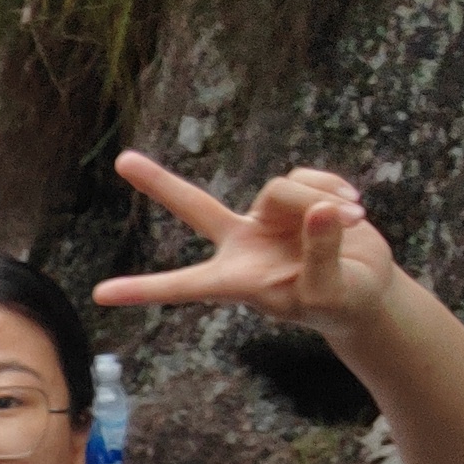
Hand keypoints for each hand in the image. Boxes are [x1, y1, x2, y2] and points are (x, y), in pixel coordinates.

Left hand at [95, 151, 400, 338]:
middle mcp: (241, 244)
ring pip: (283, 188)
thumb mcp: (330, 292)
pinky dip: (334, 188)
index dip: (145, 290)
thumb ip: (321, 252)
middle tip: (121, 161)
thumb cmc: (338, 302)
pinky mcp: (293, 196)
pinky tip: (354, 209)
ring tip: (354, 220)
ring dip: (321, 200)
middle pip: (194, 207)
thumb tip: (320, 209)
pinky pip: (307, 176)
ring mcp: (265, 218)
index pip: (183, 286)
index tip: (100, 295)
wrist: (363, 286)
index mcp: (235, 280)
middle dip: (159, 183)